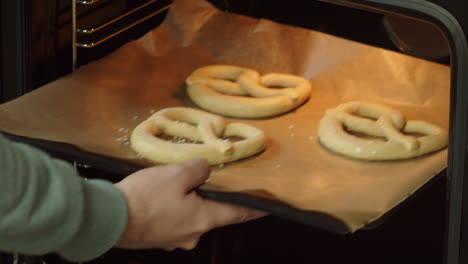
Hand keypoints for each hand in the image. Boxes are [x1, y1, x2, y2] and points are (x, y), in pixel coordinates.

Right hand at [114, 158, 265, 249]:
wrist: (108, 218)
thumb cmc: (145, 197)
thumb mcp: (177, 174)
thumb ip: (200, 169)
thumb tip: (205, 170)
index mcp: (204, 219)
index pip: (239, 213)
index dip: (255, 209)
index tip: (268, 207)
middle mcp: (193, 234)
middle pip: (211, 213)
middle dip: (210, 198)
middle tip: (203, 181)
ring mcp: (174, 240)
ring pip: (190, 216)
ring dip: (188, 202)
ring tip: (174, 186)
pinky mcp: (158, 238)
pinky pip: (173, 221)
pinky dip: (172, 209)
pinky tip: (159, 197)